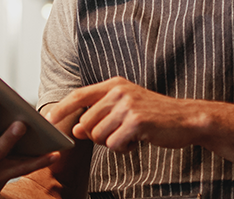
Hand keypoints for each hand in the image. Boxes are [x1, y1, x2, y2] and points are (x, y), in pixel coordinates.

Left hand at [42, 77, 205, 152]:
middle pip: (86, 123)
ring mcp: (127, 105)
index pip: (78, 96)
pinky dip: (124, 149)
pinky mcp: (136, 122)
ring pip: (98, 136)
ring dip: (112, 143)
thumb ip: (99, 115)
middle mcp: (118, 92)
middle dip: (97, 136)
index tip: (47, 120)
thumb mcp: (125, 107)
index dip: (60, 108)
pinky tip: (137, 141)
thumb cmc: (154, 115)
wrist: (186, 119)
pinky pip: (114, 145)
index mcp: (114, 85)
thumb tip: (75, 129)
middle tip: (118, 134)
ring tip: (130, 135)